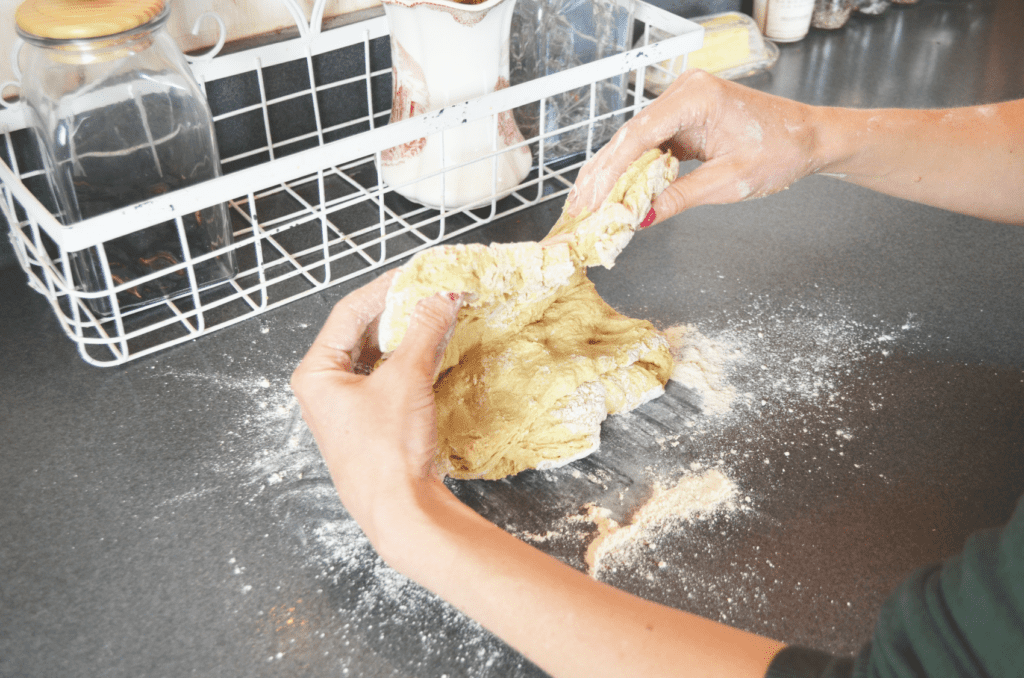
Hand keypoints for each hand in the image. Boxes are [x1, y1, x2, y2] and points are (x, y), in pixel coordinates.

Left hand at [289, 270, 461, 556]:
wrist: (400, 510)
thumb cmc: (387, 451)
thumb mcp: (407, 379)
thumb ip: (425, 330)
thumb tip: (441, 297)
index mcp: (316, 373)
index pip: (349, 312)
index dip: (385, 289)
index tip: (416, 276)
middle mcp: (325, 388)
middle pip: (362, 333)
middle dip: (399, 312)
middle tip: (431, 294)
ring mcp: (346, 407)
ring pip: (377, 356)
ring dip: (408, 336)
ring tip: (437, 317)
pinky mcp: (369, 423)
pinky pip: (387, 379)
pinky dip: (409, 362)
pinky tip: (433, 351)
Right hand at [569, 70, 820, 223]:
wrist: (809, 138)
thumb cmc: (781, 151)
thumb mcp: (728, 183)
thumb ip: (679, 198)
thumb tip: (639, 219)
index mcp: (696, 97)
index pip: (639, 136)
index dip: (610, 172)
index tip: (590, 200)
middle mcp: (684, 92)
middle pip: (629, 137)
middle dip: (602, 175)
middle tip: (578, 209)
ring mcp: (682, 104)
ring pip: (634, 142)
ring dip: (612, 174)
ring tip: (586, 204)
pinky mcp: (684, 119)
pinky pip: (649, 145)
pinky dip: (632, 170)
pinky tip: (612, 191)